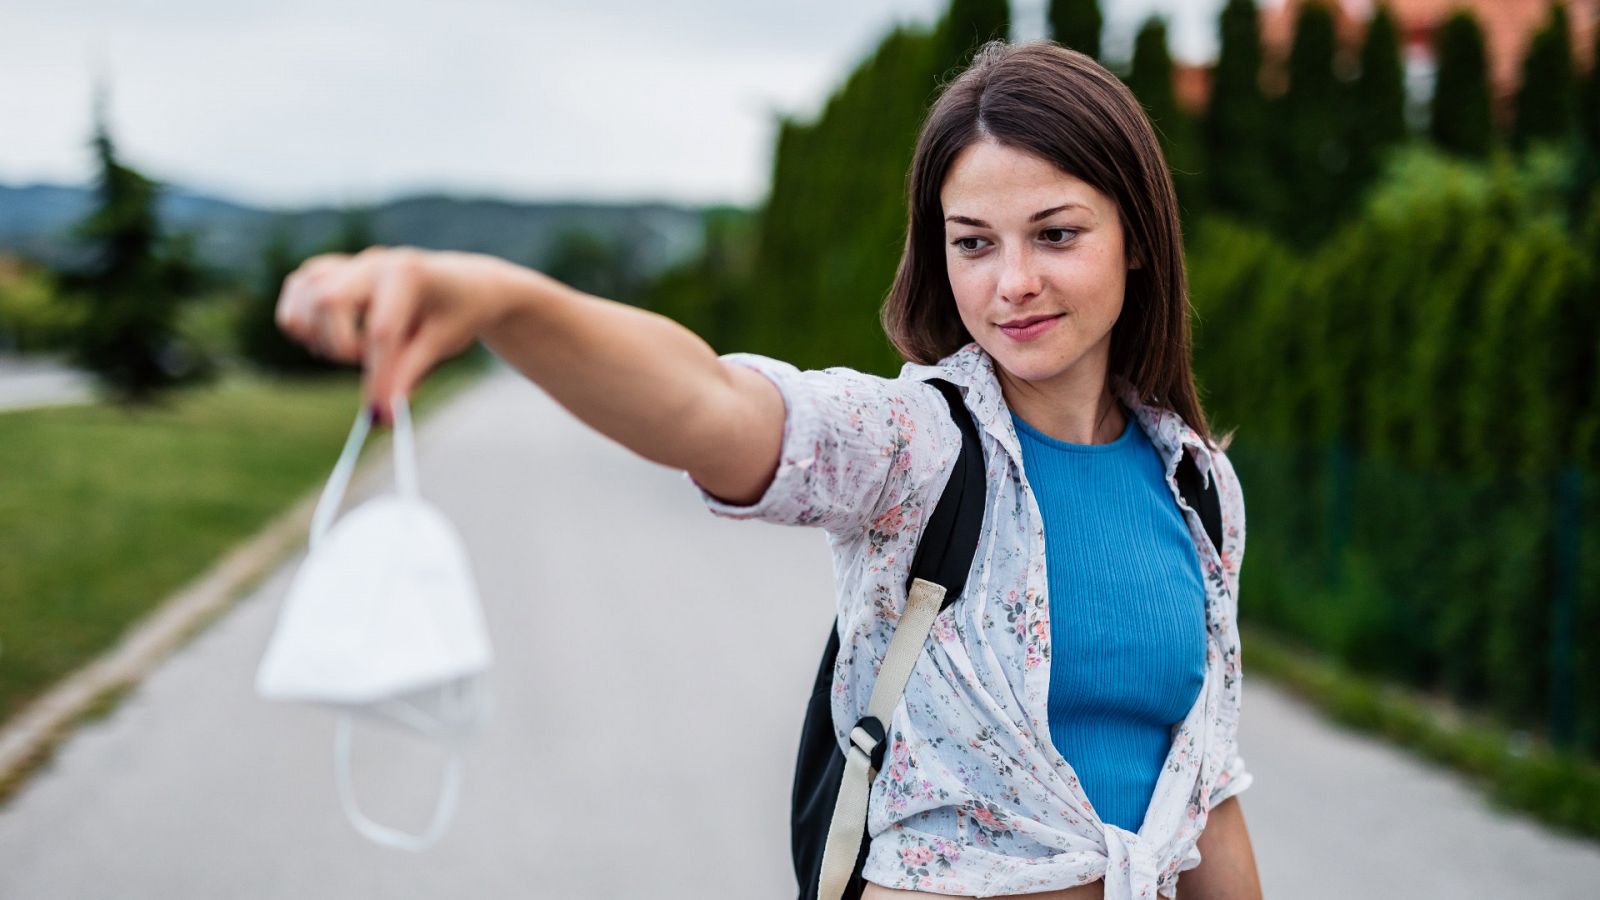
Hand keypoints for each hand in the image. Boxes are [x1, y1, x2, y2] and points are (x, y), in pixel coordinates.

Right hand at [275, 246, 508, 423]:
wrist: (462, 286)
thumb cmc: (454, 315)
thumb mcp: (441, 345)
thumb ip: (409, 376)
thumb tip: (381, 416)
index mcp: (408, 274)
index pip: (382, 330)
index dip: (378, 376)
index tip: (381, 411)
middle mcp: (373, 261)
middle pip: (328, 301)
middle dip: (340, 345)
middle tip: (366, 362)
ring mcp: (348, 262)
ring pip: (306, 297)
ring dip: (320, 335)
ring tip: (356, 348)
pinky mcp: (329, 269)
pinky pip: (297, 291)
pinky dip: (302, 320)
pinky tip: (332, 334)